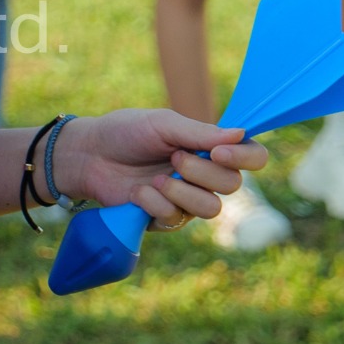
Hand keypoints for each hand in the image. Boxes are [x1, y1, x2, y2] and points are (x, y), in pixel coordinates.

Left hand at [54, 109, 261, 227]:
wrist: (90, 155)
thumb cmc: (127, 132)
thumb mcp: (163, 124)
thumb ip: (200, 132)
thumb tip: (241, 133)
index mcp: (211, 147)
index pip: (253, 157)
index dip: (245, 157)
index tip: (218, 151)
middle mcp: (206, 175)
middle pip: (233, 185)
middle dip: (202, 172)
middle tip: (174, 158)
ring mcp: (188, 199)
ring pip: (211, 209)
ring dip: (182, 193)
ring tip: (156, 179)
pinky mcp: (166, 218)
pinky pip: (177, 219)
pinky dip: (155, 203)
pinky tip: (138, 192)